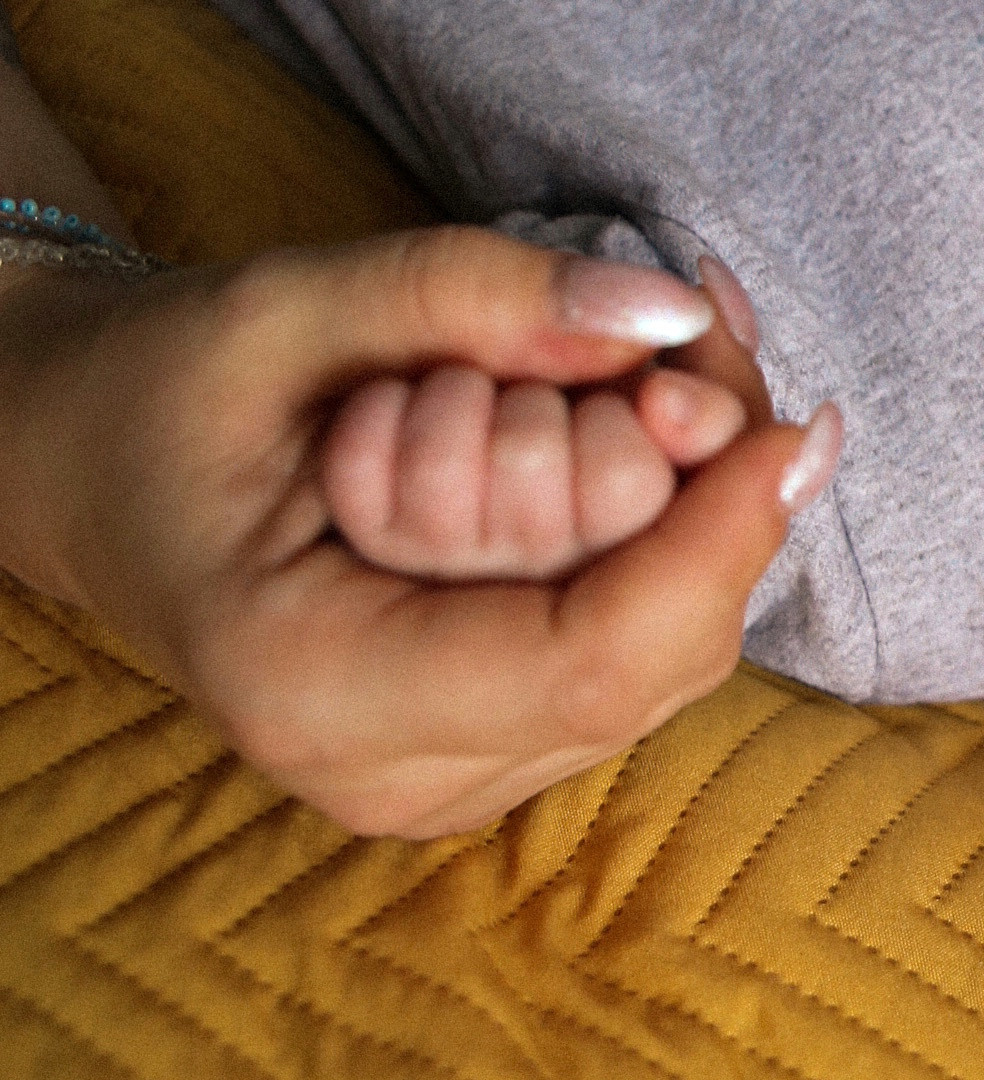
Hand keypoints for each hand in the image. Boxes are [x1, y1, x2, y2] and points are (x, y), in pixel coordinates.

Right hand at [0, 226, 842, 837]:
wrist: (91, 468)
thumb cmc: (166, 387)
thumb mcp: (293, 305)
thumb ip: (479, 299)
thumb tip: (673, 316)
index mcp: (312, 688)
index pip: (588, 662)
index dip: (715, 544)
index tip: (796, 421)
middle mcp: (391, 777)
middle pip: (651, 659)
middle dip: (695, 491)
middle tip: (672, 336)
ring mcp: (448, 779)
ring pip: (664, 657)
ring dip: (683, 503)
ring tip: (625, 360)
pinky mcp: (490, 745)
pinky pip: (633, 648)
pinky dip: (658, 531)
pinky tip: (634, 419)